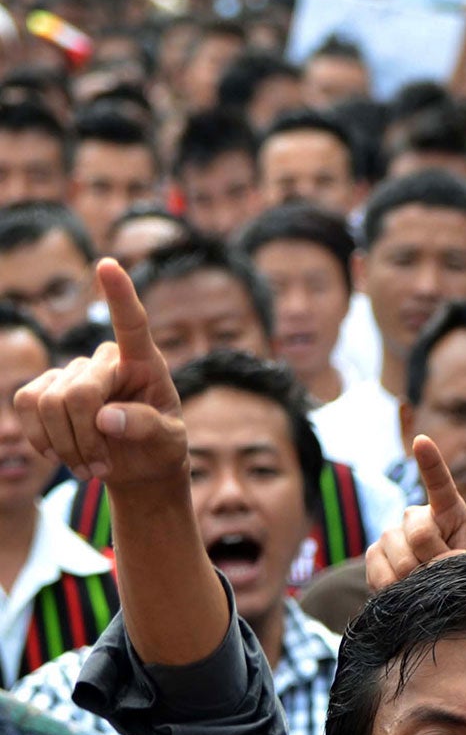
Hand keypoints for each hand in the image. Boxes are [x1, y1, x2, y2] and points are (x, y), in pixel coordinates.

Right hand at [14, 258, 185, 490]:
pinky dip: (41, 438)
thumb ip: (147, 428)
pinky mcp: (45, 387)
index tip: (109, 265)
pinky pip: (26, 405)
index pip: (133, 324)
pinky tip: (61, 454)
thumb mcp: (170, 443)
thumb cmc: (161, 447)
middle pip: (78, 393)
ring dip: (65, 445)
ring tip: (90, 467)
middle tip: (101, 470)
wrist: (136, 465)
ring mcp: (71, 371)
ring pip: (48, 402)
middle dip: (85, 438)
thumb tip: (106, 417)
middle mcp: (105, 360)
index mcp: (145, 363)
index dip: (120, 296)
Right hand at [364, 434, 465, 591]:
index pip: (440, 484)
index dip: (430, 463)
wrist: (442, 595)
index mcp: (449, 512)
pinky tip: (403, 588)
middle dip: (434, 560)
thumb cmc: (465, 575)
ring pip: (398, 553)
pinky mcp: (375, 554)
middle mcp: (416, 516)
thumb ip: (459, 559)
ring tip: (426, 581)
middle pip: (420, 532)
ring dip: (415, 575)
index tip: (422, 441)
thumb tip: (430, 561)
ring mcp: (392, 534)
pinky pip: (378, 569)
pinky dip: (392, 586)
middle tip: (443, 572)